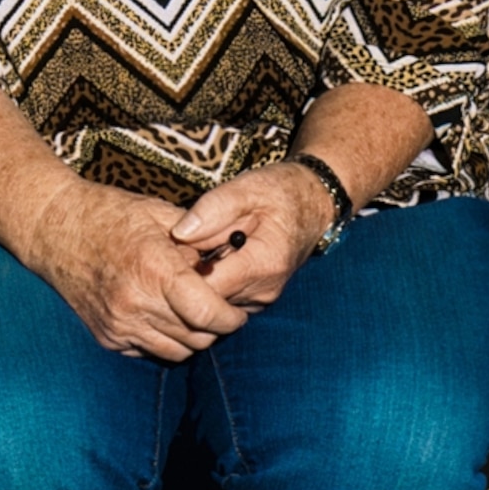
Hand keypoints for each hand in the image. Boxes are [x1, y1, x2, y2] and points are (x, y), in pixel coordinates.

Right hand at [19, 179, 252, 359]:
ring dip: (192, 337)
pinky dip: (164, 339)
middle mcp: (135, 303)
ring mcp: (119, 324)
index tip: (237, 313)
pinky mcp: (107, 337)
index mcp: (154, 268)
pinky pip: (150, 351)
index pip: (208, 314)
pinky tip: (162, 315)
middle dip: (216, 327)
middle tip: (218, 310)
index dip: (231, 318)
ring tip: (192, 314)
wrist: (53, 229)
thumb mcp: (159, 215)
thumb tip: (228, 264)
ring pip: (178, 351)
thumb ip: (198, 242)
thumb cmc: (109, 214)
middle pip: (197, 337)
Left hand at [171, 162, 333, 310]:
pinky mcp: (255, 301)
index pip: (207, 287)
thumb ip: (213, 208)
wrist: (312, 205)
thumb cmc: (280, 192)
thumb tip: (179, 233)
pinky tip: (214, 259)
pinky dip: (213, 281)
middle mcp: (264, 291)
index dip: (183, 269)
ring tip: (202, 248)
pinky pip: (222, 299)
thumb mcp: (247, 188)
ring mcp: (261, 300)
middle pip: (207, 297)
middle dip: (189, 275)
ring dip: (200, 278)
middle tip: (185, 244)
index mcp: (263, 264)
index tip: (176, 246)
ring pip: (212, 301)